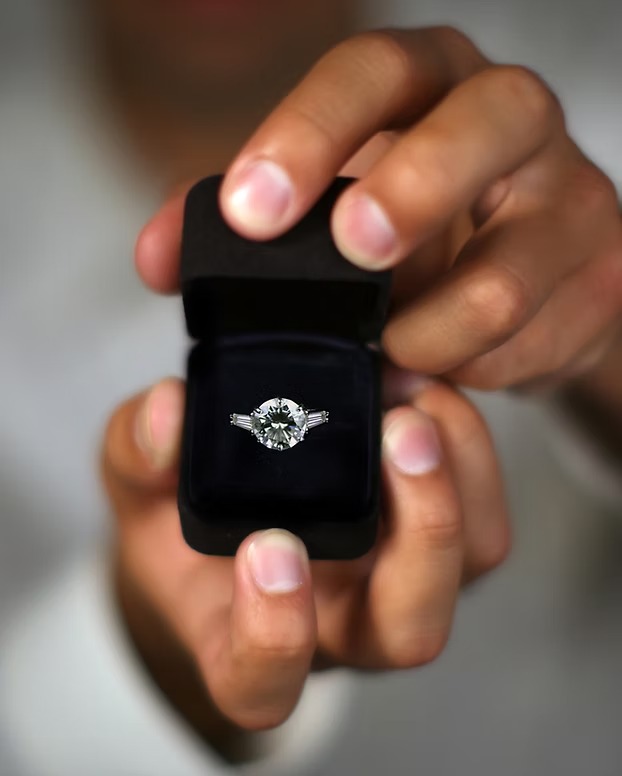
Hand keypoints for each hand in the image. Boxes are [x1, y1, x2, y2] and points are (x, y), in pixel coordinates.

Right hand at [102, 372, 508, 738]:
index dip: (273, 636)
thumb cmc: (180, 518)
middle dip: (423, 533)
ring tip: (417, 394)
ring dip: (460, 479)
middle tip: (400, 434)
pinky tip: (423, 388)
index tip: (266, 547)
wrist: (228, 512)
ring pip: (467, 568)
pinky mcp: (429, 535)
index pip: (262, 682)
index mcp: (245, 636)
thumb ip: (140, 453)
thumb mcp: (138, 482)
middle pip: (407, 630)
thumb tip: (167, 415)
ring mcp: (393, 582)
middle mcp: (336, 625)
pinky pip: (482, 512)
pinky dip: (469, 447)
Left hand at [138, 26, 621, 391]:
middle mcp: (510, 120)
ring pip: (507, 271)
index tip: (249, 209)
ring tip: (385, 350)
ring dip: (428, 330)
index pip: (374, 74)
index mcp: (430, 84)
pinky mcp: (599, 276)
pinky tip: (436, 366)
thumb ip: (247, 222)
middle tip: (352, 253)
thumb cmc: (417, 229)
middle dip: (409, 194)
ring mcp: (569, 198)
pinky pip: (526, 341)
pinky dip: (467, 366)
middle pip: (481, 126)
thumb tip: (158, 259)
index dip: (310, 133)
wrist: (529, 271)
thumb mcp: (332, 206)